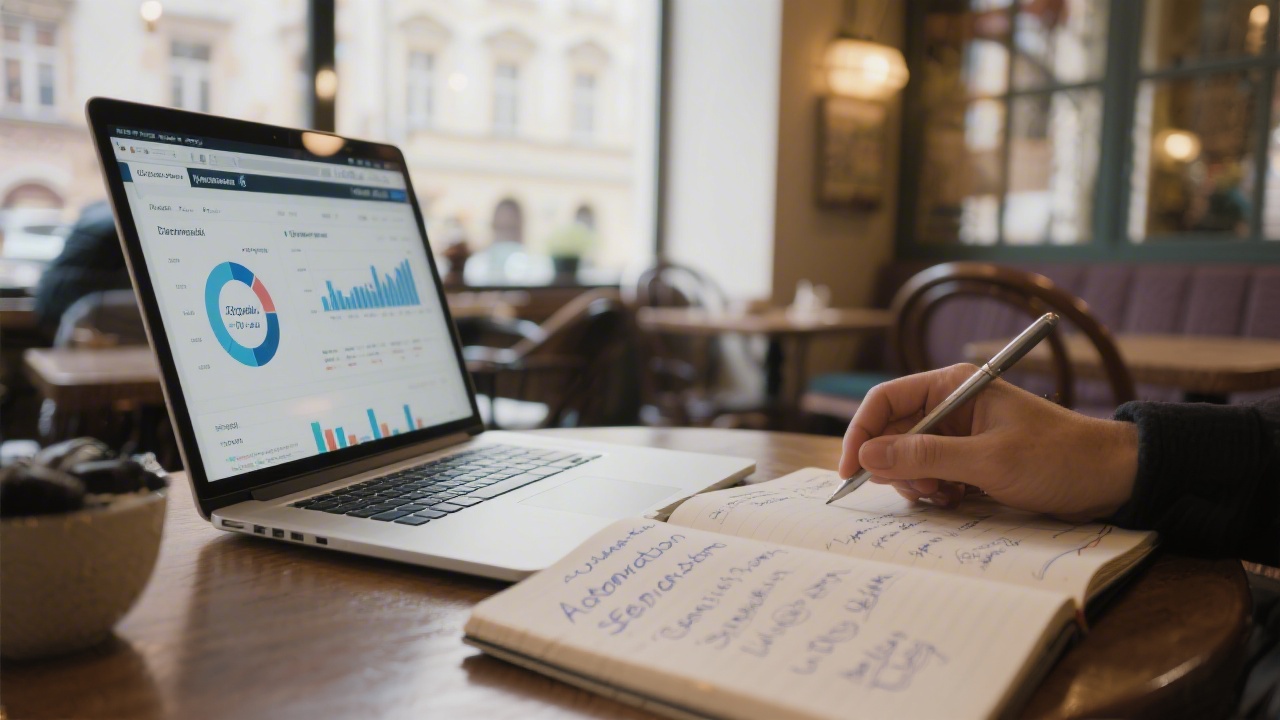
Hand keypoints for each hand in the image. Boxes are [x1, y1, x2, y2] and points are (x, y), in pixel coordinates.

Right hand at [838, 364, 1138, 520]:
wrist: (1111, 479)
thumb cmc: (1058, 459)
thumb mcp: (988, 460)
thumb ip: (925, 456)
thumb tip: (869, 455)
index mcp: (954, 386)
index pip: (886, 401)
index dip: (862, 434)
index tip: (852, 471)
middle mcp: (951, 405)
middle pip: (894, 434)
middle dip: (897, 466)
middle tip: (922, 491)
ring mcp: (960, 434)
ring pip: (909, 459)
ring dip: (917, 483)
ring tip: (947, 496)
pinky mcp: (970, 460)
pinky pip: (931, 475)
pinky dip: (935, 492)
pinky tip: (957, 500)